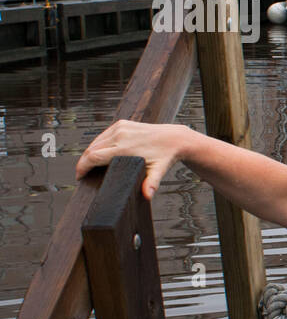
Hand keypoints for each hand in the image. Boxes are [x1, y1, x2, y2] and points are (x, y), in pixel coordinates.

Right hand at [74, 120, 190, 201]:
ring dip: (90, 153)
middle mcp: (120, 135)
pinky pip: (104, 135)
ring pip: (96, 142)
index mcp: (125, 147)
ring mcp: (120, 127)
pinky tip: (98, 153)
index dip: (82, 167)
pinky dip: (98, 144)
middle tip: (82, 174)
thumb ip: (151, 183)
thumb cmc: (165, 156)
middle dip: (84, 162)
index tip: (79, 177)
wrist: (175, 138)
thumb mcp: (159, 170)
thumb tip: (147, 196)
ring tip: (88, 165)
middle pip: (91, 149)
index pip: (93, 157)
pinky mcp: (122, 123)